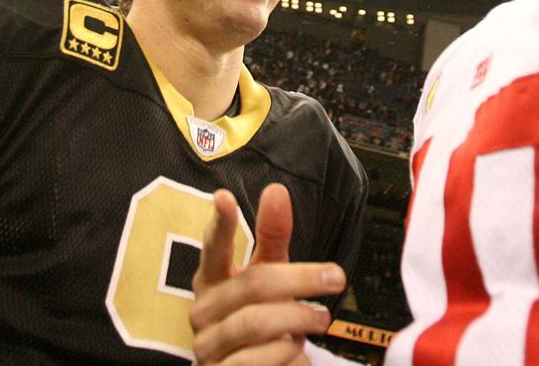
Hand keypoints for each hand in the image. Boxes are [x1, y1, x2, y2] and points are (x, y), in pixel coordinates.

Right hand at [190, 184, 346, 364]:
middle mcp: (203, 311)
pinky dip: (285, 353)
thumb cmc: (263, 315)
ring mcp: (207, 346)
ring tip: (321, 319)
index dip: (220, 225)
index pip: (213, 249)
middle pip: (253, 284)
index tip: (225, 197)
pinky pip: (256, 360)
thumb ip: (273, 236)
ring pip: (256, 322)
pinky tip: (295, 350)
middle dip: (301, 278)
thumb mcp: (270, 273)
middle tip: (336, 277)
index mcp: (212, 281)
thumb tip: (276, 190)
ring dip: (298, 319)